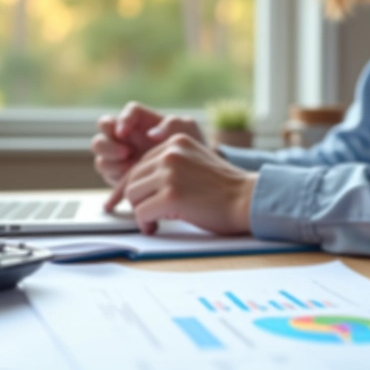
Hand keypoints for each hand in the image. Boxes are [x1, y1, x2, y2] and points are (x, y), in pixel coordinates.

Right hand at [91, 102, 205, 186]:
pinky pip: (106, 171)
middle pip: (104, 128)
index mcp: (144, 119)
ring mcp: (121, 151)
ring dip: (109, 159)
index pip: (129, 111)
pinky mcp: (119, 170)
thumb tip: (152, 133)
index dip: (123, 120)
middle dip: (109, 140)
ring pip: (101, 151)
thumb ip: (172, 126)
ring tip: (129, 167)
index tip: (124, 132)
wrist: (193, 174)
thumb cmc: (191, 146)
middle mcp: (129, 133)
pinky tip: (127, 179)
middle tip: (125, 153)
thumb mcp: (187, 131)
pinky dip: (113, 174)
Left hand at [106, 133, 256, 235]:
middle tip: (147, 215)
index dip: (130, 185)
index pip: (141, 162)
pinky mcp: (171, 195)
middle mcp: (170, 153)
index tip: (121, 199)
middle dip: (136, 199)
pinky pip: (142, 212)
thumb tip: (139, 185)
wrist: (248, 199)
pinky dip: (145, 223)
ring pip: (133, 194)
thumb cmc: (226, 189)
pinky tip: (155, 227)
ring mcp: (170, 173)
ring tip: (153, 221)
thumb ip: (171, 167)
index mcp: (176, 142)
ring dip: (141, 211)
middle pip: (133, 177)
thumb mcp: (196, 163)